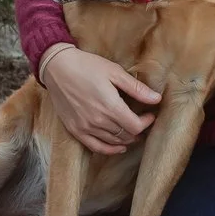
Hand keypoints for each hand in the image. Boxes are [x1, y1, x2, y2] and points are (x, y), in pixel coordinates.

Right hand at [39, 43, 157, 156]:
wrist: (57, 67)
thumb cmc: (87, 66)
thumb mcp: (114, 72)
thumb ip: (136, 88)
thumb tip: (157, 99)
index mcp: (110, 106)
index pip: (136, 126)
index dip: (146, 122)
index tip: (150, 114)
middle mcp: (98, 121)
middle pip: (126, 135)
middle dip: (138, 130)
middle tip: (142, 122)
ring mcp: (85, 127)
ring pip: (113, 142)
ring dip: (126, 139)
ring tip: (133, 132)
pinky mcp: (75, 130)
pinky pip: (96, 147)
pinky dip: (109, 149)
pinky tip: (119, 147)